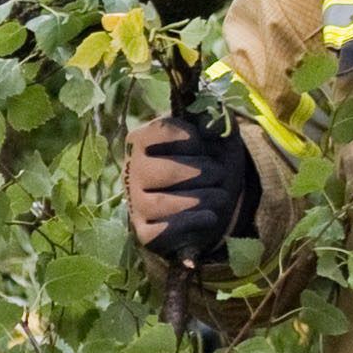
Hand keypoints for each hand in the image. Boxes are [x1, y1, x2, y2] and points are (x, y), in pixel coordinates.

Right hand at [126, 112, 257, 266]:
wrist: (208, 194)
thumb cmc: (207, 158)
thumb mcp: (214, 134)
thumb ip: (214, 120)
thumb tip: (214, 126)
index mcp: (141, 140)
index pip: (160, 133)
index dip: (190, 139)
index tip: (206, 144)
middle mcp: (133, 171)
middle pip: (163, 172)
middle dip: (200, 173)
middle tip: (218, 174)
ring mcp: (136, 203)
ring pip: (160, 204)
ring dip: (199, 199)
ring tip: (220, 196)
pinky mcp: (144, 231)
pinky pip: (159, 233)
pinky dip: (189, 224)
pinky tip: (208, 217)